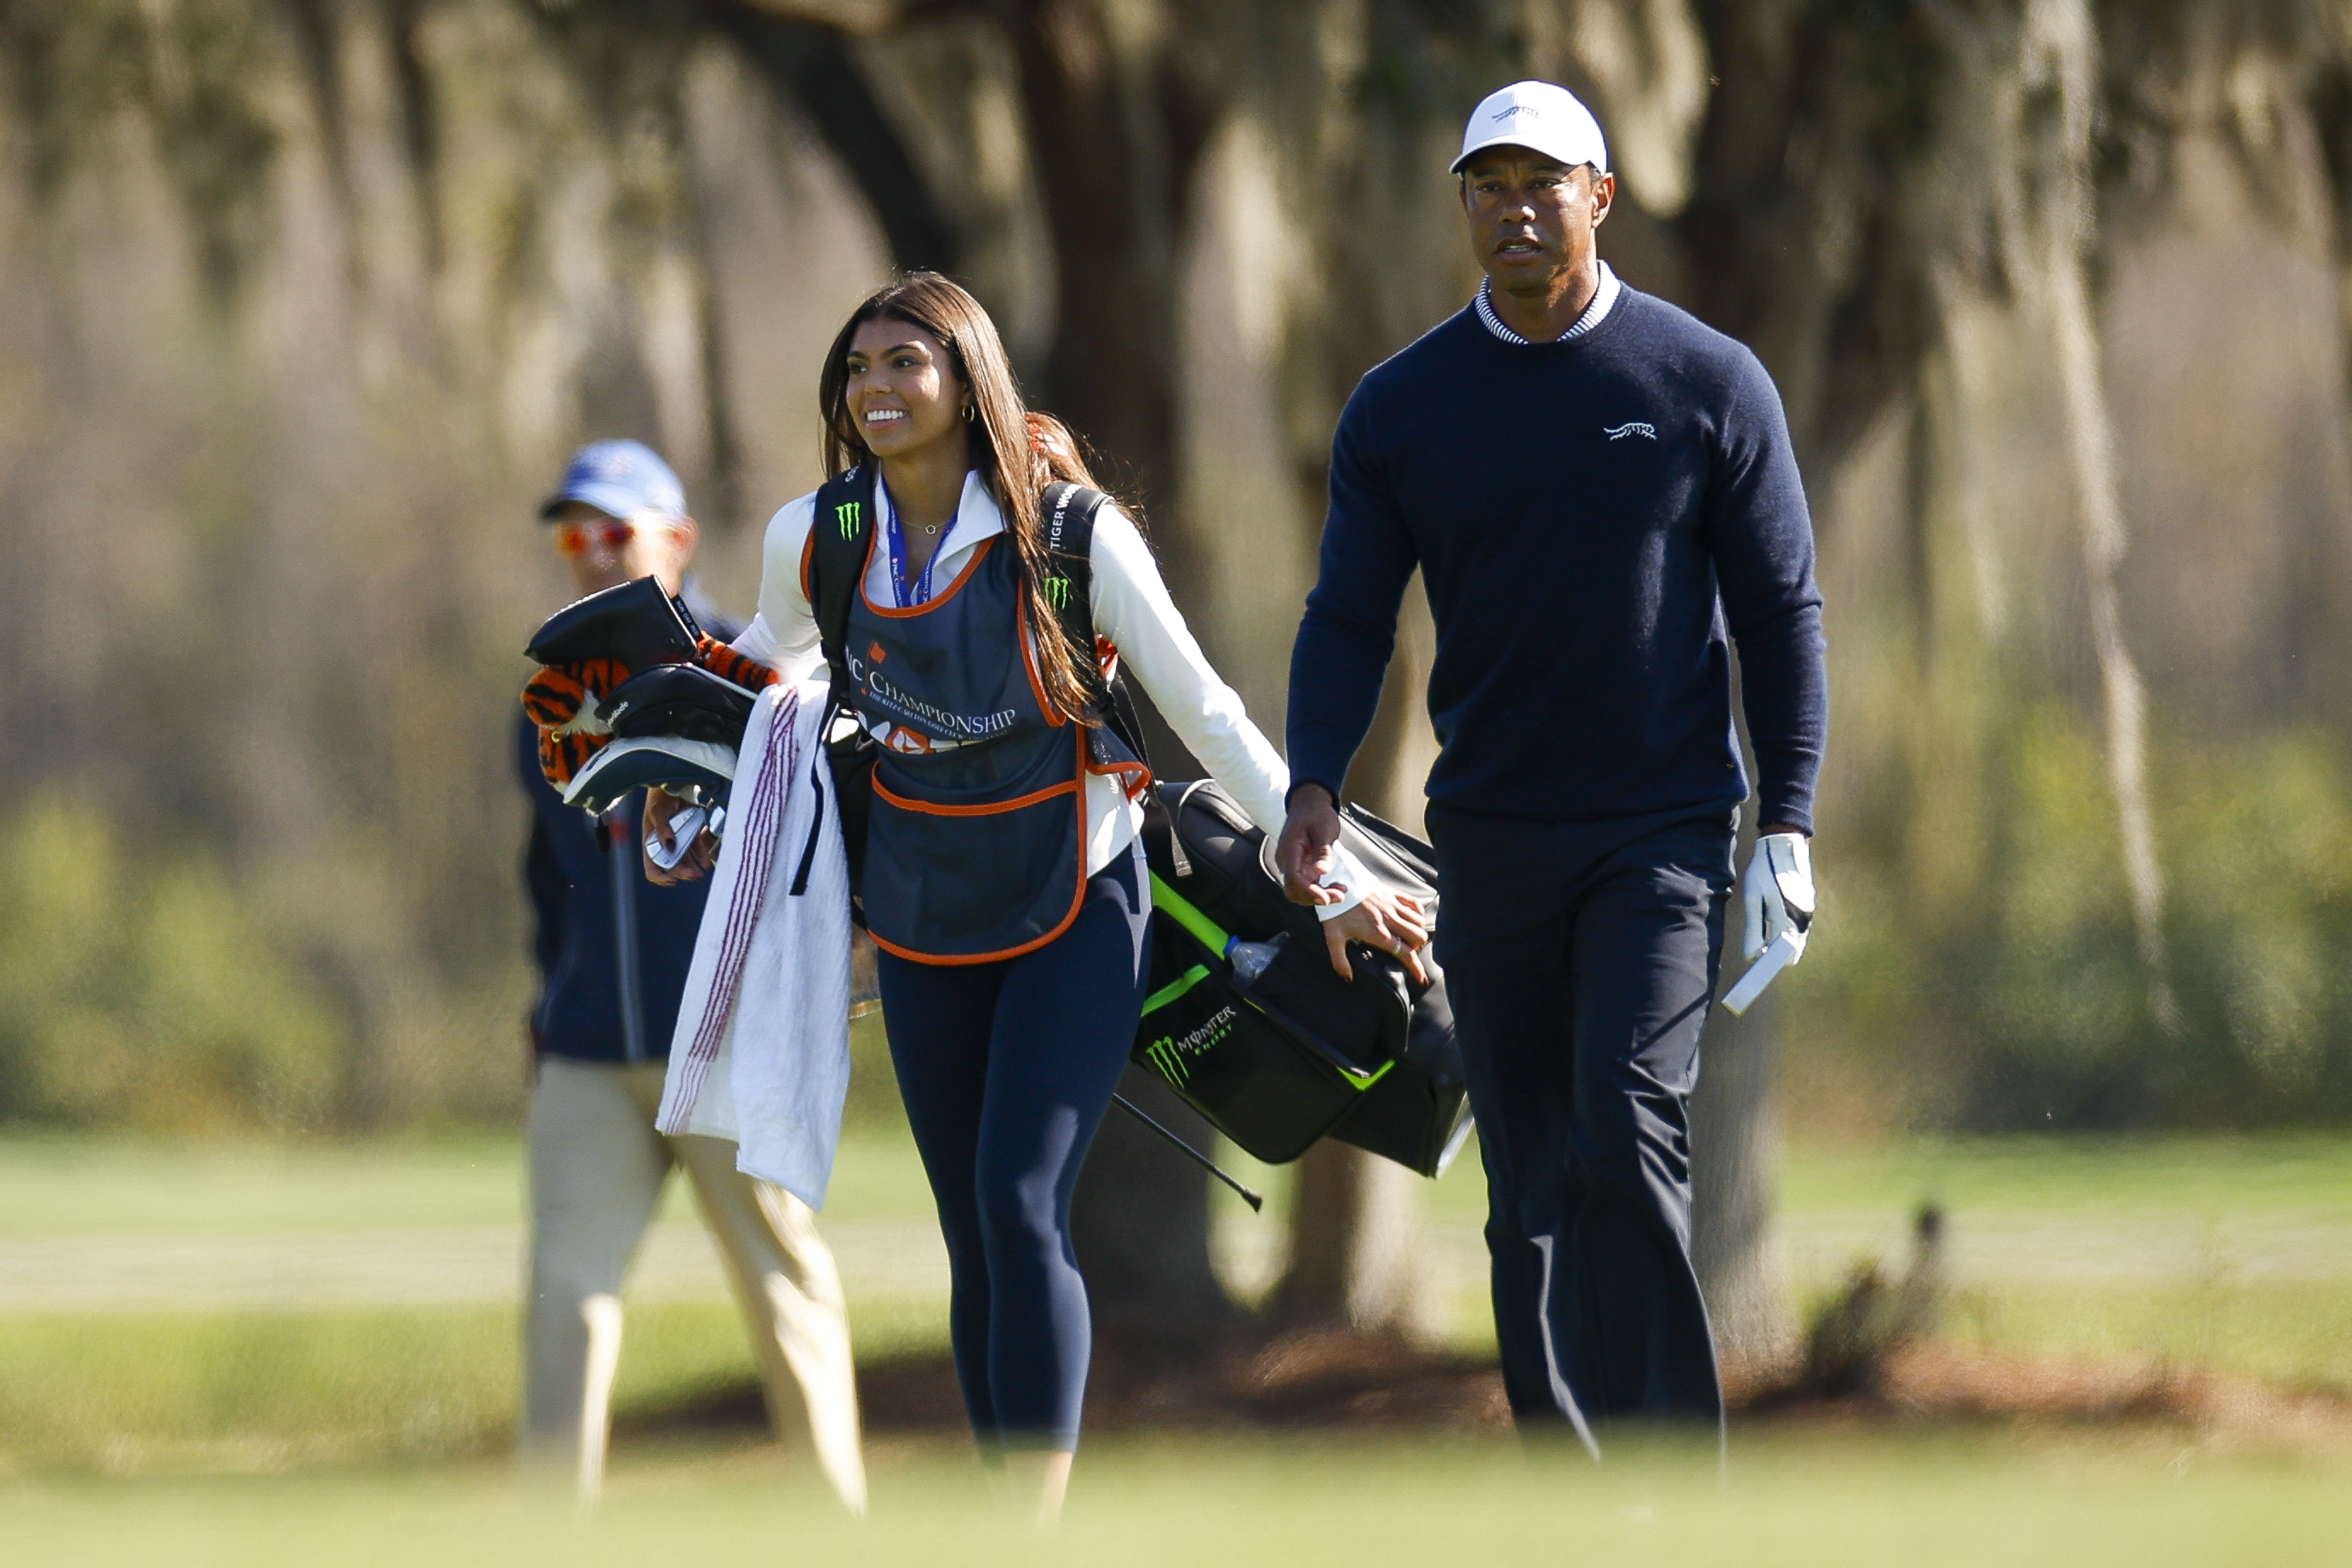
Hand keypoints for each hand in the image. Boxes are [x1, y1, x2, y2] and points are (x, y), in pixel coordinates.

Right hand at [641, 787, 716, 884]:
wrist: (674, 781)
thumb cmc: (660, 797)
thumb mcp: (658, 811)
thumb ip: (662, 828)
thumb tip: (669, 845)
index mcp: (651, 842)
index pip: (652, 867)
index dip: (660, 877)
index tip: (672, 880)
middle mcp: (664, 844)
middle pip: (672, 865)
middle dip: (683, 872)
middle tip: (696, 876)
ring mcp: (678, 838)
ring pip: (686, 858)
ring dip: (694, 867)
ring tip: (703, 872)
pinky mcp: (690, 832)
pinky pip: (697, 847)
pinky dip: (703, 854)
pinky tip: (708, 860)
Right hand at [1277, 783, 1343, 906]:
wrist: (1309, 805)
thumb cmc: (1317, 814)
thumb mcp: (1324, 829)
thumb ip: (1323, 851)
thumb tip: (1321, 872)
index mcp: (1290, 849)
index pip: (1293, 878)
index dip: (1308, 891)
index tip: (1326, 898)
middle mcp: (1287, 861)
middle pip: (1294, 890)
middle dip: (1314, 898)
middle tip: (1340, 896)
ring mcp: (1292, 865)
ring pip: (1300, 891)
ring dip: (1319, 896)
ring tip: (1341, 893)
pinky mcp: (1300, 868)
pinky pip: (1307, 885)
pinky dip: (1320, 890)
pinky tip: (1337, 887)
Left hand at [1321, 885, 1430, 984]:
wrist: (1335, 882)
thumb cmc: (1335, 910)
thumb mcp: (1333, 938)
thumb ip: (1340, 961)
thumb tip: (1347, 979)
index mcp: (1378, 933)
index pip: (1405, 953)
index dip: (1416, 967)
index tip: (1421, 978)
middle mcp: (1390, 920)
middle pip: (1418, 937)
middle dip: (1417, 948)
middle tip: (1408, 950)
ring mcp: (1393, 905)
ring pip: (1419, 921)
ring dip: (1418, 931)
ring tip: (1409, 936)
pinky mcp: (1393, 893)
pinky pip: (1415, 903)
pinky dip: (1418, 912)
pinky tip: (1412, 917)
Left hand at [1740, 829, 1814, 961]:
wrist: (1783, 846)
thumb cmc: (1763, 872)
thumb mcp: (1753, 900)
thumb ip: (1753, 929)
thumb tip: (1752, 956)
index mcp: (1789, 919)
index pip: (1786, 956)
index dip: (1772, 964)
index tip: (1758, 966)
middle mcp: (1804, 918)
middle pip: (1793, 949)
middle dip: (1777, 952)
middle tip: (1758, 946)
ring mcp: (1809, 910)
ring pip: (1798, 936)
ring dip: (1783, 938)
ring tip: (1764, 930)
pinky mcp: (1809, 902)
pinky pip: (1800, 923)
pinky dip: (1788, 927)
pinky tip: (1775, 916)